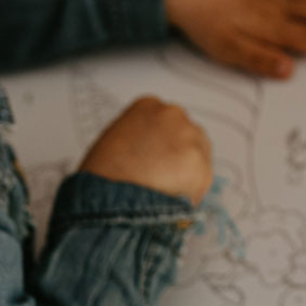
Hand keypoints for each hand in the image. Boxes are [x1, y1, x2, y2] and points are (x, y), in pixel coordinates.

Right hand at [78, 96, 213, 202]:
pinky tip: (173, 198)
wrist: (109, 199)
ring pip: (198, 154)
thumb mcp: (112, 140)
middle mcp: (173, 115)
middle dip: (177, 153)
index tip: (156, 156)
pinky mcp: (203, 165)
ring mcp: (190, 138)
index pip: (164, 120)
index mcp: (147, 106)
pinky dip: (192, 190)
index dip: (161, 142)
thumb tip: (150, 147)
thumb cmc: (103, 174)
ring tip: (165, 189)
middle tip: (162, 175)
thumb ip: (137, 135)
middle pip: (186, 133)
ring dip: (187, 170)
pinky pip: (202, 179)